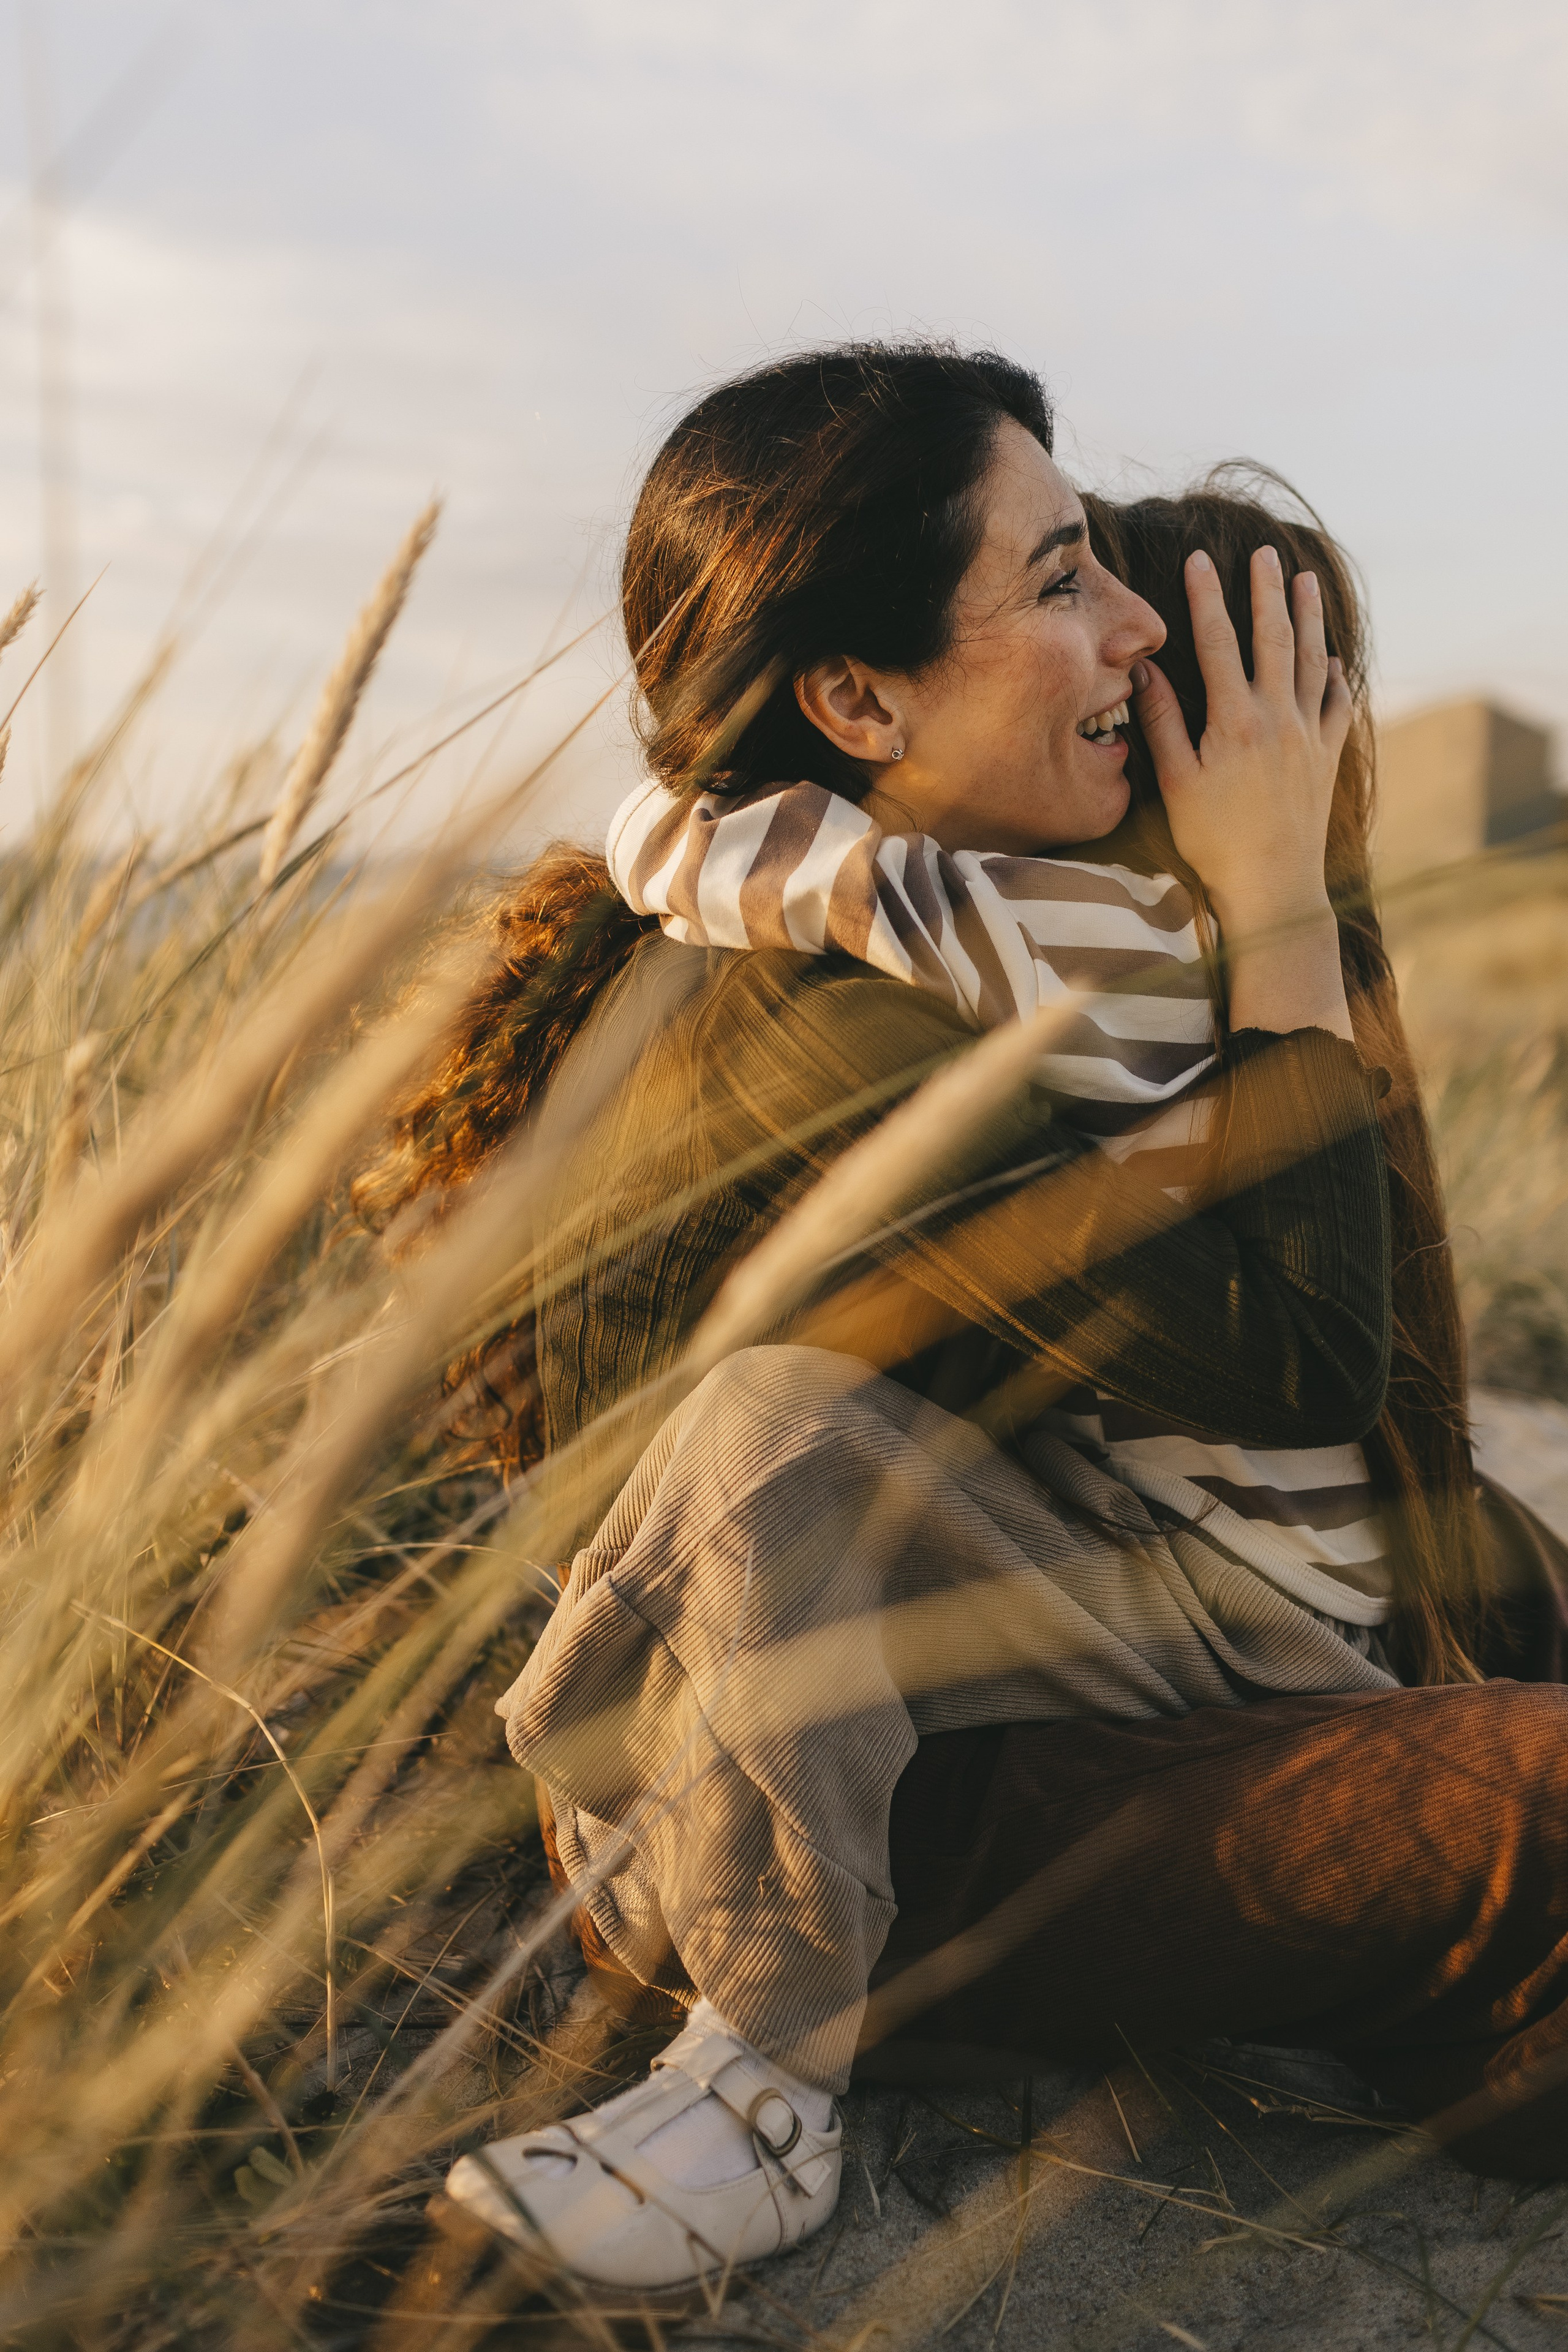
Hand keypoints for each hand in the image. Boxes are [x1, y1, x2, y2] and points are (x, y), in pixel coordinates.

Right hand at [1131, 547, 1355, 1039]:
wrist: (1273, 885)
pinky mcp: (1327, 756)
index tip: (1201, 561)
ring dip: (1308, 616)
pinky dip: (1333, 674)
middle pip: (1273, 637)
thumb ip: (1162, 723)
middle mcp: (1277, 718)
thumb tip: (1144, 672)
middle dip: (1266, 590)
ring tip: (1305, 580)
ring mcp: (1308, 735)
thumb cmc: (1213, 840)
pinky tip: (1330, 656)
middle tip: (1264, 552)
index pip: (1219, 643)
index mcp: (1234, 721)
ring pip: (1310, 660)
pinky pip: (1336, 703)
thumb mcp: (1175, 784)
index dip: (1208, 598)